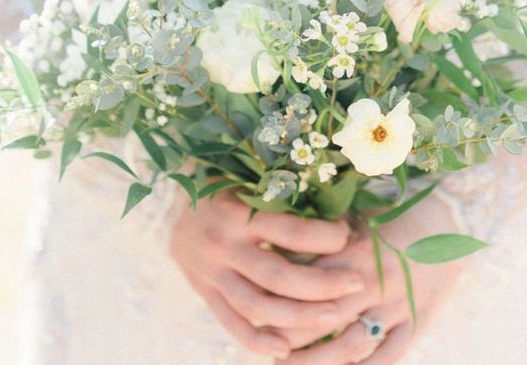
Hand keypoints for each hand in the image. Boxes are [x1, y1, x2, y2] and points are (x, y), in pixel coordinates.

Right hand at [169, 189, 366, 359]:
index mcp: (239, 211)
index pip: (292, 231)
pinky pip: (232, 324)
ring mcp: (211, 272)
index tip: (349, 235)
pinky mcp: (204, 292)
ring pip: (258, 306)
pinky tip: (286, 348)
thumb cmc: (227, 185)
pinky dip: (258, 341)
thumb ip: (285, 193)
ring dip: (299, 317)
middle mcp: (223, 244)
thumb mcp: (252, 178)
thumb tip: (340, 202)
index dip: (327, 237)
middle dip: (323, 284)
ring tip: (333, 317)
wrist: (171, 205)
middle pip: (279, 276)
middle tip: (356, 284)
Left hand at [280, 194, 461, 363]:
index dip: (279, 303)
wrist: (447, 222)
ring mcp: (395, 305)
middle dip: (290, 339)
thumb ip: (322, 236)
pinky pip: (388, 356)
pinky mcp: (415, 320)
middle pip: (321, 319)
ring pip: (350, 346)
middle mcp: (371, 282)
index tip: (257, 313)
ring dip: (318, 363)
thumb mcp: (356, 219)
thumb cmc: (393, 216)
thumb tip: (279, 243)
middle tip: (270, 350)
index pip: (305, 285)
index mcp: (352, 253)